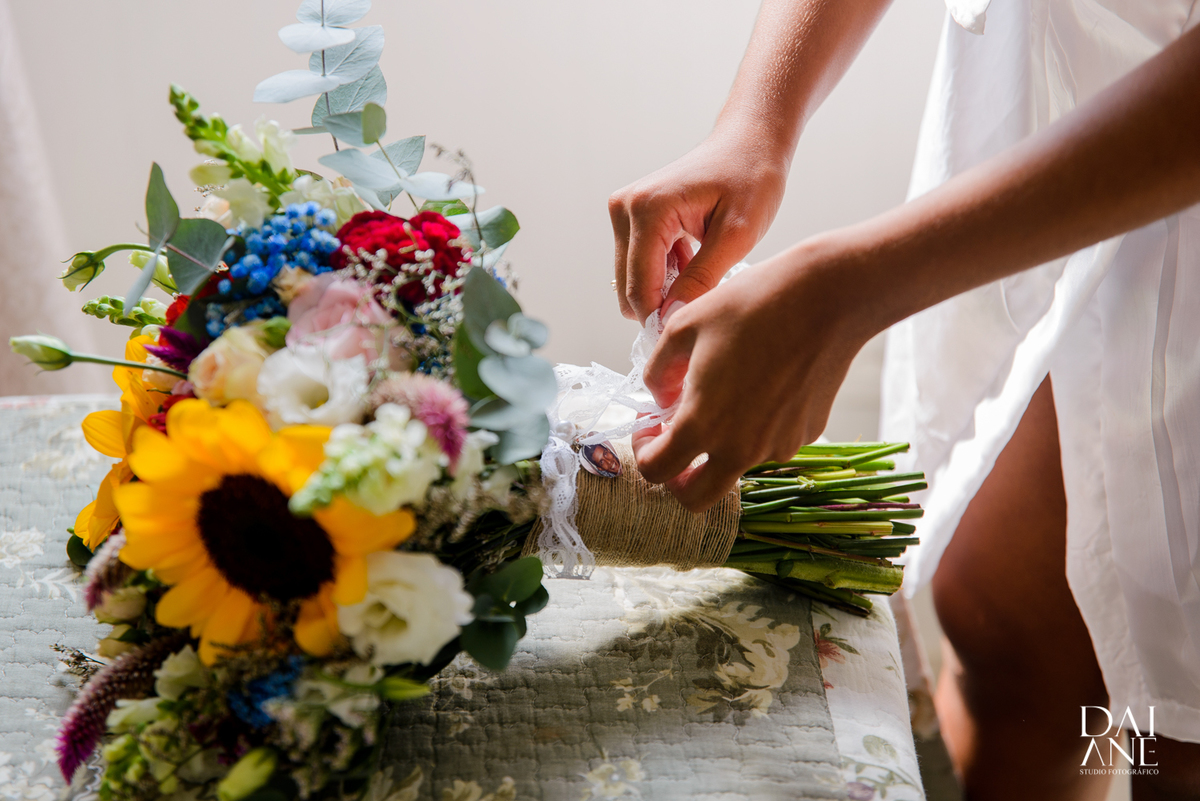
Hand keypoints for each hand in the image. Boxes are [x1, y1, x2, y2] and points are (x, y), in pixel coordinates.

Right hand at [608, 126, 789, 322]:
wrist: (748, 143)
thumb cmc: (751, 178)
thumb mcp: (737, 236)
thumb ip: (702, 279)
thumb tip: (671, 320)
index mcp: (649, 210)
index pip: (640, 288)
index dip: (662, 321)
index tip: (692, 335)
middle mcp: (625, 208)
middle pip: (629, 288)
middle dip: (661, 307)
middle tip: (705, 308)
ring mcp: (623, 211)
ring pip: (631, 280)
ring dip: (664, 289)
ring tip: (704, 275)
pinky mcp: (629, 215)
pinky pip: (637, 264)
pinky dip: (663, 274)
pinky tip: (693, 263)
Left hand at [632, 236, 875, 511]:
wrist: (828, 298)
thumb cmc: (751, 305)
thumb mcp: (684, 325)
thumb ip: (659, 370)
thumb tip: (658, 397)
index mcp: (702, 424)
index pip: (656, 471)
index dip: (643, 451)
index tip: (650, 426)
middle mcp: (740, 448)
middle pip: (697, 498)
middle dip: (678, 479)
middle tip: (677, 444)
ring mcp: (778, 446)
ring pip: (736, 464)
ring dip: (721, 443)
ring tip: (727, 391)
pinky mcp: (806, 434)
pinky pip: (769, 442)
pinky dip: (756, 425)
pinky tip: (763, 382)